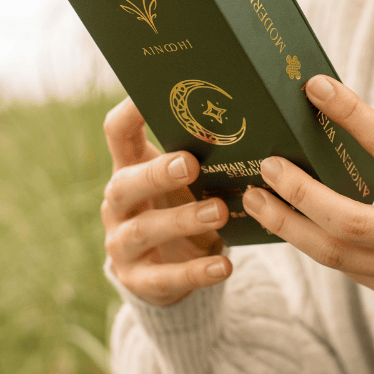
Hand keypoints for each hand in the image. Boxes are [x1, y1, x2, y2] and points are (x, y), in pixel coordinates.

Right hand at [101, 98, 231, 305]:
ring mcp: (122, 243)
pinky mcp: (138, 280)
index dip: (131, 112)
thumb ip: (202, 156)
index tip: (154, 94)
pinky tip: (225, 266)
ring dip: (183, 219)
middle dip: (157, 173)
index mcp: (130, 169)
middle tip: (191, 163)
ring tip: (219, 212)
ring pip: (145, 230)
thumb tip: (255, 116)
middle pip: (125, 184)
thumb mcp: (187, 182)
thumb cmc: (183, 209)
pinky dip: (196, 272)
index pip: (117, 132)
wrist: (165, 272)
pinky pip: (165, 277)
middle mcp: (119, 204)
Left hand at [242, 76, 373, 338]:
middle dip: (298, 191)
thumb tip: (358, 152)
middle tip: (268, 165)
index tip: (316, 87)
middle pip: (345, 218)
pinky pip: (341, 266)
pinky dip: (309, 241)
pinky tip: (287, 224)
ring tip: (255, 198)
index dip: (351, 113)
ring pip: (331, 252)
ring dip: (286, 224)